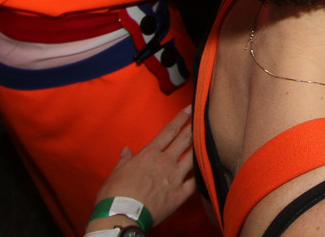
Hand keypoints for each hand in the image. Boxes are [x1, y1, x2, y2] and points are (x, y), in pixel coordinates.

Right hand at [87, 106, 195, 233]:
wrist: (122, 216)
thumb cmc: (114, 195)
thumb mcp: (115, 174)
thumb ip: (124, 161)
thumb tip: (126, 150)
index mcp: (149, 154)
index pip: (169, 131)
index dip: (181, 118)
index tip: (189, 109)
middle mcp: (165, 162)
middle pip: (185, 140)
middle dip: (195, 127)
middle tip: (204, 117)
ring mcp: (175, 177)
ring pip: (193, 157)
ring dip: (201, 147)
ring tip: (209, 139)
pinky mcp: (180, 194)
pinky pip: (196, 182)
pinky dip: (202, 174)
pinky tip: (207, 169)